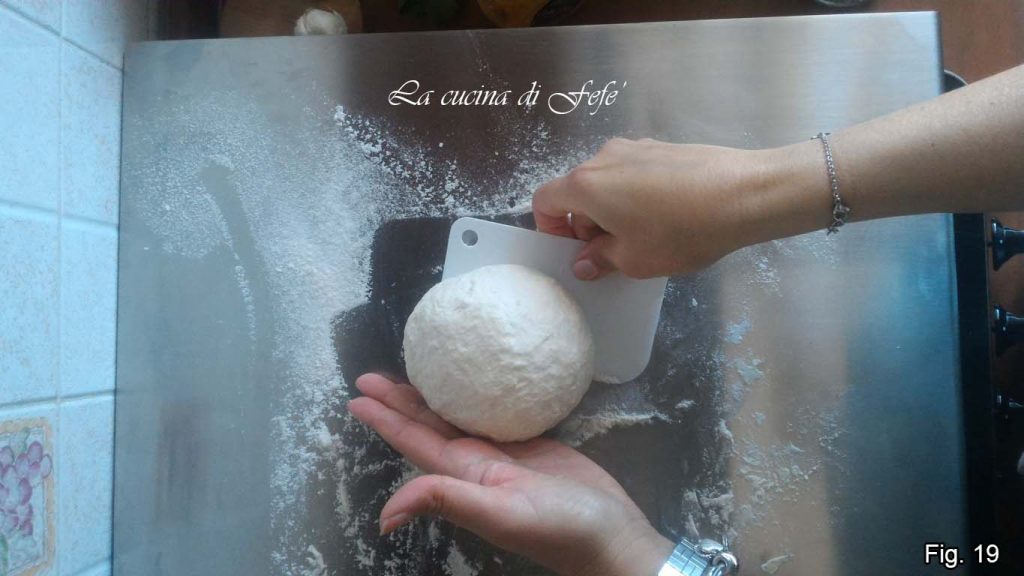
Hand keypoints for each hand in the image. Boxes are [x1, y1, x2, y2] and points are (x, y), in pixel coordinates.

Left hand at [348, 373, 672, 575]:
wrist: (610, 535)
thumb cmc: (560, 528)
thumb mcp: (500, 514)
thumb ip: (447, 502)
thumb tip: (384, 516)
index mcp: (464, 478)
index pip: (415, 443)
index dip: (385, 421)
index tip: (357, 396)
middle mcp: (476, 466)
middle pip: (429, 427)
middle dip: (399, 403)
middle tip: (369, 376)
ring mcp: (503, 456)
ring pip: (456, 420)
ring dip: (430, 399)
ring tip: (408, 373)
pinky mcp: (530, 445)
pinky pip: (492, 416)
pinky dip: (474, 399)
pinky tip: (469, 383)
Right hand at [533, 138, 800, 279]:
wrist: (744, 194)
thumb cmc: (680, 232)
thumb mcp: (634, 260)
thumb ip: (600, 260)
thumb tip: (584, 262)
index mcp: (586, 184)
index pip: (544, 200)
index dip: (551, 228)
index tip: (576, 250)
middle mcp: (603, 158)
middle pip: (577, 191)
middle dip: (587, 223)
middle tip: (615, 253)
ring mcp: (635, 148)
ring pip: (608, 182)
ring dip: (614, 210)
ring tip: (647, 235)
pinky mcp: (663, 147)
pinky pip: (635, 174)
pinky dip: (637, 195)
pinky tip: (671, 216)